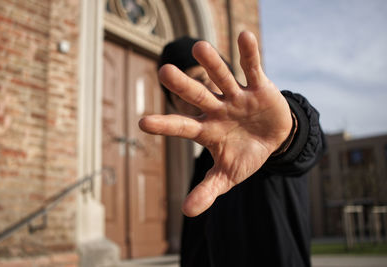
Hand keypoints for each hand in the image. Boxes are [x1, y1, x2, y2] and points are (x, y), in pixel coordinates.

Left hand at [139, 31, 291, 216]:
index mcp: (208, 130)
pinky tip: (244, 35)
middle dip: (183, 85)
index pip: (183, 126)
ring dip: (213, 63)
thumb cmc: (246, 155)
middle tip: (163, 72)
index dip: (166, 124)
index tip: (142, 122)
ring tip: (199, 47)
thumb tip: (186, 212)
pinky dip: (249, 54)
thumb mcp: (228, 176)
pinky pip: (253, 68)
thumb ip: (208, 190)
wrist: (274, 141)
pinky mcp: (259, 87)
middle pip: (198, 95)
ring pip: (222, 77)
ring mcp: (237, 96)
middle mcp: (218, 109)